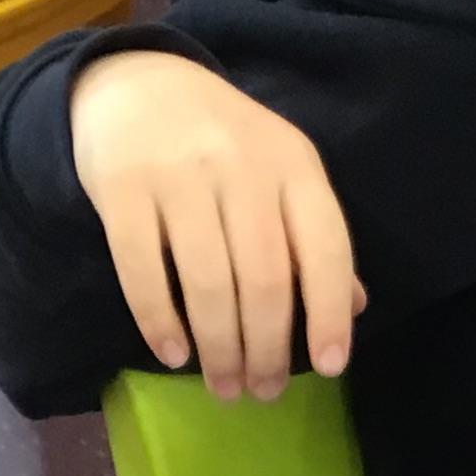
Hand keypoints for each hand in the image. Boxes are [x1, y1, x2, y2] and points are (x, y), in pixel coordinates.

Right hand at [70, 50, 362, 396]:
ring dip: (219, 348)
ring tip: (224, 387)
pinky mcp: (122, 189)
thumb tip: (352, 310)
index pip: (325, 248)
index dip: (329, 314)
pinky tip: (173, 355)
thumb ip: (313, 238)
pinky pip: (143, 270)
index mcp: (294, 165)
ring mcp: (179, 177)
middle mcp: (242, 167)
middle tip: (263, 391)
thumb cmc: (223, 142)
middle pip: (265, 278)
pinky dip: (160, 322)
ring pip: (208, 282)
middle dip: (268, 348)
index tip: (329, 368)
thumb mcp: (282, 173)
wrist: (136, 84)